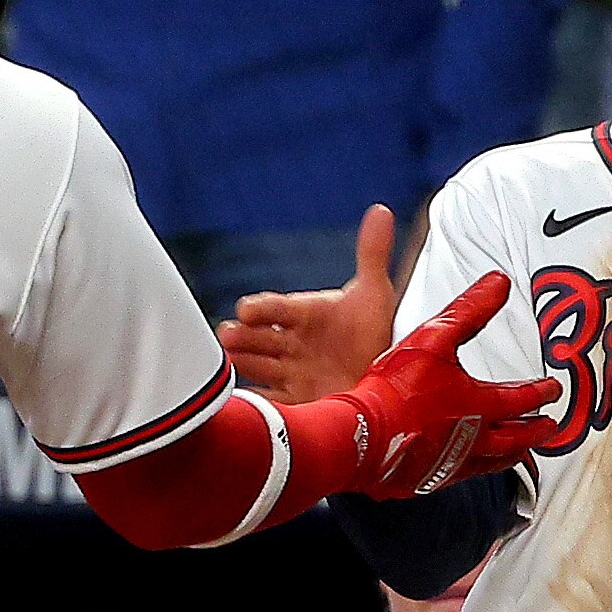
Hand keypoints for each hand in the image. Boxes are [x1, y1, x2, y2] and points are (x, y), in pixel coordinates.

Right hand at [220, 206, 400, 403]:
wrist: (381, 379)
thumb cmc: (373, 334)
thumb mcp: (374, 295)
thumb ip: (372, 254)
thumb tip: (382, 211)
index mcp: (305, 314)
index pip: (278, 307)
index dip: (263, 309)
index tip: (247, 310)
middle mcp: (292, 342)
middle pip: (261, 337)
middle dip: (244, 336)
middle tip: (228, 336)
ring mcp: (290, 372)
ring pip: (259, 365)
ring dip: (243, 363)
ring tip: (229, 362)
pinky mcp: (294, 401)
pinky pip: (269, 400)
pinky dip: (256, 400)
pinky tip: (242, 401)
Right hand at [332, 273, 560, 496]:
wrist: (360, 435)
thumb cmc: (394, 391)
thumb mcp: (434, 338)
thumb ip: (469, 310)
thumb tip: (498, 284)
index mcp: (478, 406)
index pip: (522, 400)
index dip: (541, 392)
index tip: (552, 390)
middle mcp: (472, 441)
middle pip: (516, 439)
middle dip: (535, 432)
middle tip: (548, 429)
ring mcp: (449, 464)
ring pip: (492, 463)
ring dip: (510, 456)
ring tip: (518, 454)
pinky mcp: (426, 479)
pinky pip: (459, 477)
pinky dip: (471, 470)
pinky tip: (463, 467)